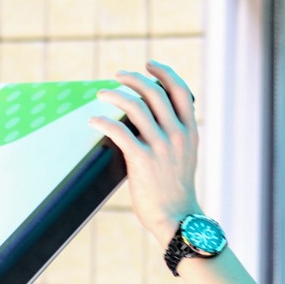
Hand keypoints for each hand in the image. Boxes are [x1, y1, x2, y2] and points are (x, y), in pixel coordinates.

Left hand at [89, 60, 201, 247]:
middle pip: (155, 92)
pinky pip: (119, 131)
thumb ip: (175, 134)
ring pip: (135, 107)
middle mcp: (178, 135)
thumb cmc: (176, 190)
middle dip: (133, 78)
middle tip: (118, 76)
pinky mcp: (142, 161)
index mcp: (190, 132)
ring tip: (102, 94)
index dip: (164, 72)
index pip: (180, 91)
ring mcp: (161, 147)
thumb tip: (152, 115)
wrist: (177, 218)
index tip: (149, 64)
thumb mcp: (185, 157)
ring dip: (114, 95)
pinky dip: (102, 121)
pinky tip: (94, 120)